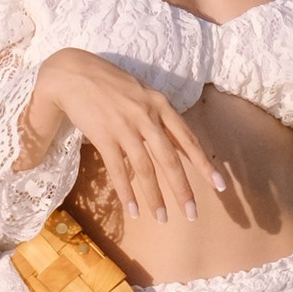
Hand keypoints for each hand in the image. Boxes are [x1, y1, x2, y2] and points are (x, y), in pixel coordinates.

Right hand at [23, 50, 230, 232]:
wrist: (73, 73)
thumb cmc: (109, 83)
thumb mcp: (142, 94)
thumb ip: (159, 117)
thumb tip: (178, 144)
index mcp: (160, 104)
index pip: (188, 139)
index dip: (204, 164)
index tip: (219, 185)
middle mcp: (147, 116)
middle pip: (169, 159)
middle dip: (183, 190)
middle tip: (192, 214)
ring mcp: (125, 127)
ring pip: (145, 169)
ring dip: (155, 197)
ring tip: (163, 218)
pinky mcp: (103, 136)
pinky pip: (118, 170)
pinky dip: (127, 192)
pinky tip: (133, 210)